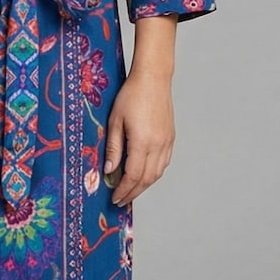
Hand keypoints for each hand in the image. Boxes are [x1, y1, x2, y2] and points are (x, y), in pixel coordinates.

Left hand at [103, 71, 174, 205]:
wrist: (153, 78)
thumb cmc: (131, 95)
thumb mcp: (115, 120)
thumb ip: (113, 147)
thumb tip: (109, 171)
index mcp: (142, 142)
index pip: (133, 176)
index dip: (123, 190)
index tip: (115, 199)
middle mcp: (158, 145)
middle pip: (146, 179)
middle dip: (133, 192)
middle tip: (121, 200)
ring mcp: (167, 142)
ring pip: (157, 173)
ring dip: (144, 185)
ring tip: (131, 190)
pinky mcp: (170, 137)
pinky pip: (163, 163)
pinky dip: (153, 173)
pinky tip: (143, 173)